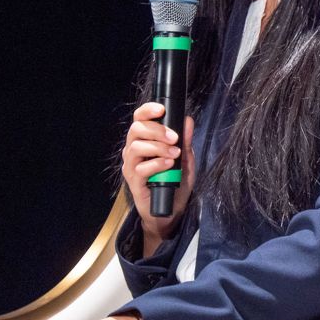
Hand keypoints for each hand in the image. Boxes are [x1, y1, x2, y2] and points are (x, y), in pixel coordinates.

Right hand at [121, 103, 195, 252]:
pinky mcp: (132, 181)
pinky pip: (139, 168)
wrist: (171, 210)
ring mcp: (131, 165)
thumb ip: (185, 141)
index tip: (161, 109)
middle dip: (157, 130)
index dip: (147, 111)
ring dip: (158, 147)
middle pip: (136, 129)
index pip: (140, 119)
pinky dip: (156, 163)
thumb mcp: (186, 159)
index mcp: (145, 140)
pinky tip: (168, 164)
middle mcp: (134, 150)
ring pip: (136, 147)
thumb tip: (188, 120)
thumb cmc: (176, 181)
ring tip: (174, 154)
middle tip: (174, 138)